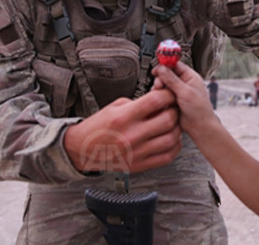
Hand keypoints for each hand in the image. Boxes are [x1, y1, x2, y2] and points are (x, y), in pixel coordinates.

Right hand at [63, 90, 181, 173]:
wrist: (82, 149)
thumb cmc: (98, 127)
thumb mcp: (115, 107)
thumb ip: (138, 103)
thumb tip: (159, 100)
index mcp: (124, 117)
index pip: (156, 101)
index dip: (168, 94)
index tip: (170, 93)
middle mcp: (132, 135)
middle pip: (168, 120)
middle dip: (174, 110)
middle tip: (173, 108)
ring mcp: (137, 152)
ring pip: (171, 139)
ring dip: (177, 129)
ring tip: (172, 124)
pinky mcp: (140, 164)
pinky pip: (167, 156)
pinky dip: (174, 146)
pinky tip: (171, 139)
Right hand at [152, 61, 216, 134]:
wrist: (199, 127)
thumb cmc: (199, 110)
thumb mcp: (185, 92)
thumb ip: (172, 80)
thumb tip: (162, 68)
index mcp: (190, 76)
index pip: (175, 65)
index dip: (165, 66)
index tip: (156, 69)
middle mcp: (183, 82)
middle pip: (166, 74)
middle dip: (161, 80)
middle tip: (159, 86)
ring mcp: (177, 91)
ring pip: (163, 85)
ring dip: (159, 89)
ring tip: (160, 96)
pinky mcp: (172, 100)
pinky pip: (162, 95)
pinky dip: (159, 97)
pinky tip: (160, 102)